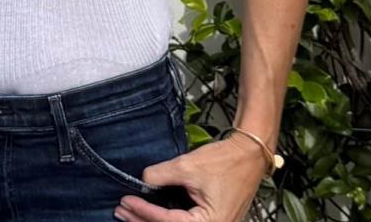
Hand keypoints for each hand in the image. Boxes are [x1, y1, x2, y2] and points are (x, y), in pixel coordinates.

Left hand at [114, 133, 270, 221]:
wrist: (248, 155)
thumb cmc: (226, 161)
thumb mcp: (188, 166)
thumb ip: (161, 175)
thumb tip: (142, 181)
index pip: (168, 221)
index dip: (144, 212)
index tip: (125, 202)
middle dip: (143, 221)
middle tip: (121, 211)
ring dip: (152, 221)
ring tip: (130, 213)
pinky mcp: (213, 221)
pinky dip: (166, 219)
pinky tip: (150, 212)